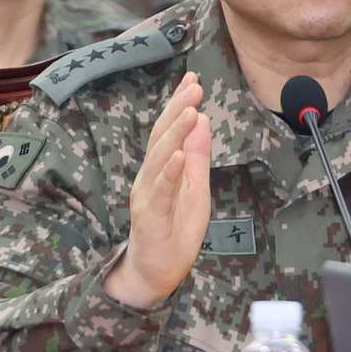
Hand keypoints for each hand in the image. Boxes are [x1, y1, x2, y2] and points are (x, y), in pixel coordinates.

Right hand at [104, 72, 211, 307]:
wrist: (158, 273)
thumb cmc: (175, 230)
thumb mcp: (197, 188)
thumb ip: (198, 155)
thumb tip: (203, 118)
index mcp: (162, 169)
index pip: (169, 130)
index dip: (179, 103)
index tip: (193, 78)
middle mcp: (150, 177)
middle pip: (162, 137)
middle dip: (178, 110)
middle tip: (194, 86)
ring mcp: (147, 196)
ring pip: (159, 159)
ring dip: (175, 134)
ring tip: (190, 111)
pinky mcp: (150, 217)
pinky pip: (160, 192)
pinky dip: (169, 172)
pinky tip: (180, 156)